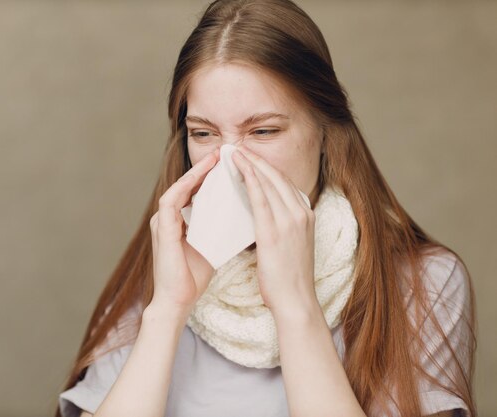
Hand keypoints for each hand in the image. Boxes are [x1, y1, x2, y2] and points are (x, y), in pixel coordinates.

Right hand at [149, 148, 219, 315]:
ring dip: (196, 172)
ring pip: (179, 187)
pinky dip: (186, 186)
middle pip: (187, 185)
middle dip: (206, 168)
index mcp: (179, 220)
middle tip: (227, 152)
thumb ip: (219, 227)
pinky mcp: (161, 229)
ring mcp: (162, 222)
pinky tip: (202, 177)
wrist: (177, 302)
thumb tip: (244, 214)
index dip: (212, 175)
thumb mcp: (210, 244)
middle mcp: (168, 217)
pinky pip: (172, 200)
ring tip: (216, 159)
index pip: (196, 191)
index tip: (233, 164)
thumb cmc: (193, 277)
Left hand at [231, 144, 317, 315]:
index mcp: (305, 216)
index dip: (267, 168)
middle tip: (239, 147)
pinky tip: (237, 168)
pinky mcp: (274, 230)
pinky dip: (249, 179)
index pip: (284, 183)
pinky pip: (260, 197)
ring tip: (235, 151)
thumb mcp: (291, 246)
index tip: (251, 157)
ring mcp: (289, 221)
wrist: (296, 301)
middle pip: (277, 177)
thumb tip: (265, 218)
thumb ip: (281, 227)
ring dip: (251, 163)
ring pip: (268, 182)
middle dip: (258, 159)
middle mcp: (300, 213)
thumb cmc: (289, 278)